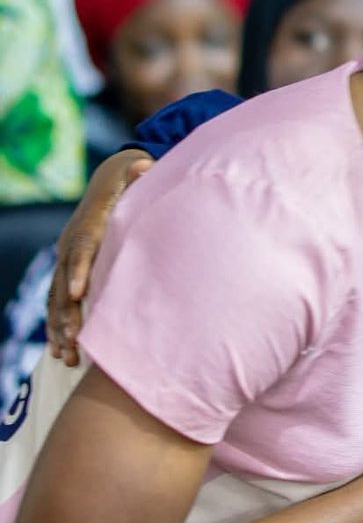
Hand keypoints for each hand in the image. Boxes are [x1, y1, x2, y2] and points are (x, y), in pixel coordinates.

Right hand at [47, 150, 152, 364]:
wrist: (110, 179)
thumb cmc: (129, 179)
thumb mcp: (135, 171)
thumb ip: (139, 172)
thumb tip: (145, 165)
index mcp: (89, 224)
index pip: (82, 249)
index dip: (78, 270)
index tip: (78, 294)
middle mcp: (71, 244)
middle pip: (63, 282)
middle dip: (66, 313)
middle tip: (72, 341)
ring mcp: (66, 259)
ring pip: (56, 299)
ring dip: (60, 328)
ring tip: (67, 357)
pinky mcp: (68, 271)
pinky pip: (57, 302)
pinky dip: (57, 326)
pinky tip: (61, 352)